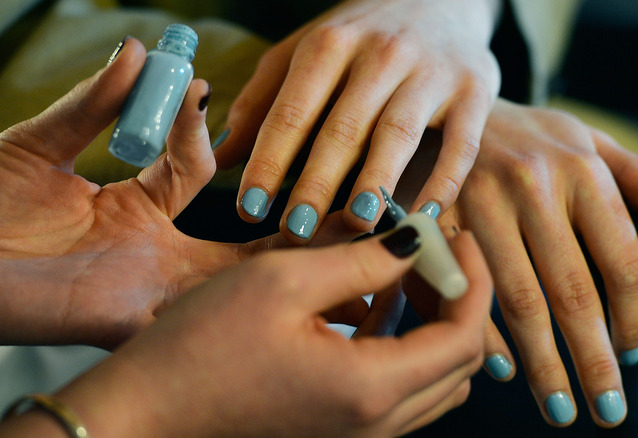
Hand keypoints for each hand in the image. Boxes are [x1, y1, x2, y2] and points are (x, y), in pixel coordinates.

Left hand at [0, 38, 359, 348]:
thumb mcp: (36, 146)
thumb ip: (91, 105)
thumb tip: (139, 53)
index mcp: (135, 206)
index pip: (197, 169)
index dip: (202, 131)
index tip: (197, 90)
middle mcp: (154, 252)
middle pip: (242, 243)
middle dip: (298, 230)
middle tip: (350, 211)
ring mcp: (147, 290)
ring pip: (236, 286)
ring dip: (290, 276)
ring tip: (351, 260)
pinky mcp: (128, 322)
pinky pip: (197, 323)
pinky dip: (244, 315)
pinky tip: (290, 304)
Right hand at [16, 228, 492, 437]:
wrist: (146, 412)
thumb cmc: (200, 346)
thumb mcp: (283, 281)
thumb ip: (362, 260)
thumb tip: (415, 241)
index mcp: (371, 389)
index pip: (464, 337)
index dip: (472, 279)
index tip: (457, 234)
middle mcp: (376, 425)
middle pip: (458, 362)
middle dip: (456, 298)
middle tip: (430, 249)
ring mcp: (358, 434)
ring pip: (433, 379)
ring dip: (430, 322)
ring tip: (399, 270)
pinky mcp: (337, 430)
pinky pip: (398, 390)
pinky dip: (401, 345)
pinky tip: (368, 304)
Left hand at [215, 0, 500, 241]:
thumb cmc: (362, 37)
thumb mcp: (305, 54)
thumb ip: (263, 101)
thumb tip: (220, 155)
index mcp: (330, 43)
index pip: (292, 110)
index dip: (268, 161)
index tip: (248, 208)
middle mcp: (381, 53)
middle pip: (343, 128)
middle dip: (316, 184)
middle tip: (295, 233)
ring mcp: (431, 71)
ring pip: (398, 135)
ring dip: (375, 184)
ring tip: (353, 226)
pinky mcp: (476, 90)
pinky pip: (461, 144)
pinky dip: (444, 182)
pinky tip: (423, 216)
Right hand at [397, 98, 637, 427]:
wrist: (440, 108)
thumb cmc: (518, 132)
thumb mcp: (581, 135)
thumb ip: (632, 172)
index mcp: (579, 169)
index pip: (622, 258)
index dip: (633, 316)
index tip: (633, 352)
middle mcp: (532, 186)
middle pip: (572, 291)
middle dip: (592, 358)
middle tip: (606, 407)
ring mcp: (480, 204)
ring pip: (518, 300)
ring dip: (542, 362)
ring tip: (560, 405)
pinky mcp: (439, 221)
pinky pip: (464, 290)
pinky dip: (483, 334)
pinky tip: (503, 368)